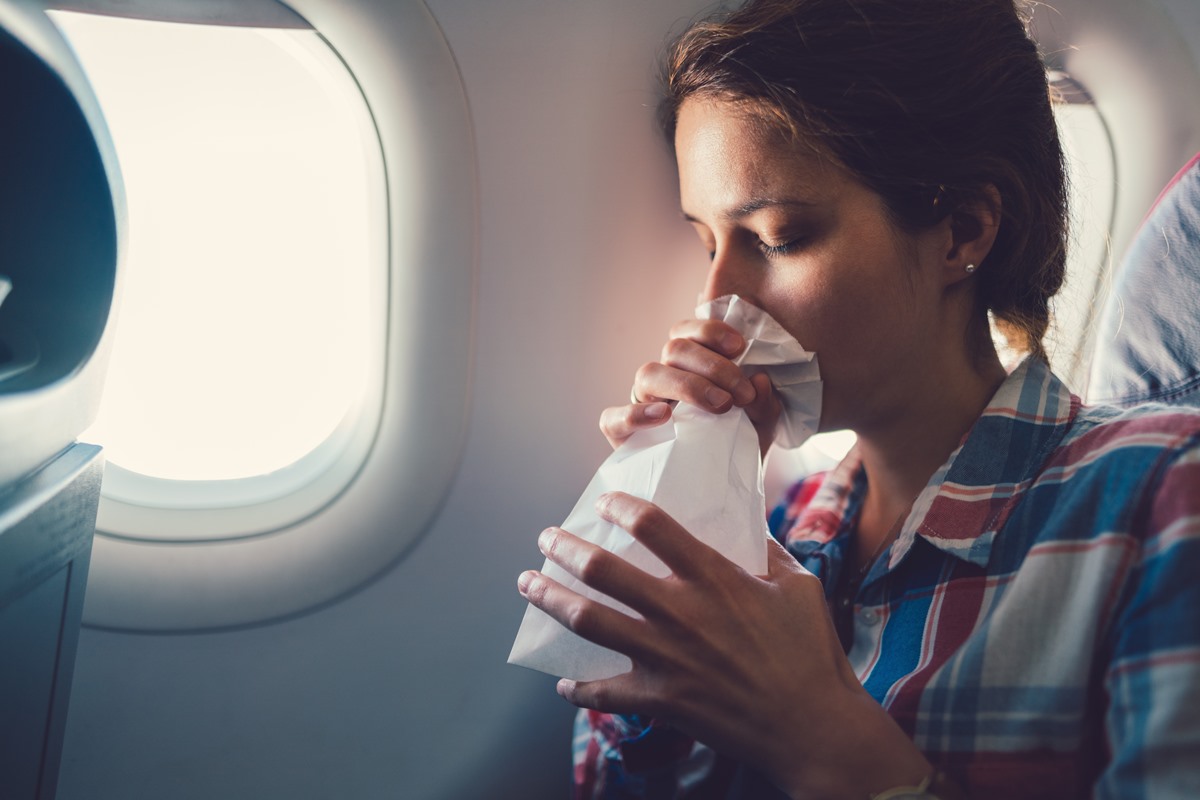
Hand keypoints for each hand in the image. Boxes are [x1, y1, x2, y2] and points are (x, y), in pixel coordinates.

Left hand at [517, 492, 932, 797]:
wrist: (813, 729)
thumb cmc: (811, 655)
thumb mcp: (799, 588)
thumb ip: (769, 553)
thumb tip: (751, 528)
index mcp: (714, 578)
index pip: (653, 526)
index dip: (621, 507)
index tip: (604, 502)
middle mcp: (680, 612)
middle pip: (603, 570)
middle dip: (565, 548)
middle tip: (546, 538)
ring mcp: (665, 658)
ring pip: (589, 621)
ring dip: (550, 599)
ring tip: (528, 584)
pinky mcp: (662, 700)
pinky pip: (605, 693)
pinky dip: (580, 690)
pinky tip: (564, 684)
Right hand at [600, 319, 781, 455]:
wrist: (719, 489)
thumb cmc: (736, 445)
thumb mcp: (760, 425)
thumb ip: (764, 403)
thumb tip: (760, 380)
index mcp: (690, 365)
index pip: (690, 333)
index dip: (710, 330)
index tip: (740, 346)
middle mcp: (664, 377)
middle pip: (674, 348)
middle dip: (712, 366)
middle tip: (741, 394)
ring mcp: (641, 403)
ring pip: (648, 374)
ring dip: (686, 385)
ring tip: (720, 406)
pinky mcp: (622, 434)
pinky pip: (614, 417)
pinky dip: (636, 413)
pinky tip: (664, 417)